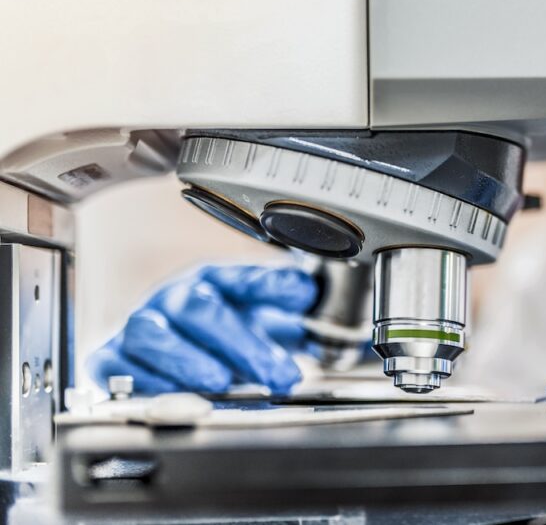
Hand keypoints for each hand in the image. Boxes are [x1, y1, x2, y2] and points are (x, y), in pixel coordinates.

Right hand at [88, 264, 318, 394]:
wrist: (169, 356)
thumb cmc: (220, 336)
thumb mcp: (262, 318)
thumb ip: (284, 303)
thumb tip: (305, 291)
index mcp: (214, 283)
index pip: (243, 279)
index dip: (272, 287)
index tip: (303, 297)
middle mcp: (173, 300)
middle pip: (200, 311)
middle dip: (241, 344)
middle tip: (276, 373)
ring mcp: (140, 328)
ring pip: (152, 334)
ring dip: (187, 360)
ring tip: (220, 383)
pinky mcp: (109, 360)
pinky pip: (114, 368)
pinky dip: (139, 382)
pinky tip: (171, 398)